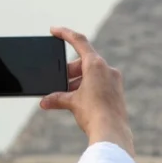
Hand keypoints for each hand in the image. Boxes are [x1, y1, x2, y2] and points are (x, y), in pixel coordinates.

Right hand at [39, 27, 133, 155]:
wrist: (112, 132)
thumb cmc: (93, 114)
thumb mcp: (72, 102)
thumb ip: (57, 98)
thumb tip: (44, 102)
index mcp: (96, 64)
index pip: (79, 41)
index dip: (65, 33)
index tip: (54, 30)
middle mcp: (107, 69)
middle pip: (83, 62)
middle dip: (69, 71)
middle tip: (58, 82)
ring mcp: (114, 80)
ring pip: (91, 74)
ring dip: (77, 82)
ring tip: (67, 97)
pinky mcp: (117, 91)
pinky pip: (99, 83)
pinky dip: (87, 88)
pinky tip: (80, 101)